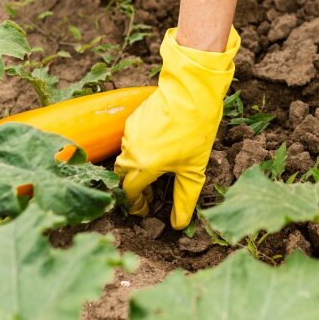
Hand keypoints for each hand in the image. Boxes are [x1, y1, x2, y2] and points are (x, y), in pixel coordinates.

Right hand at [114, 26, 239, 228]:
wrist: (192, 94)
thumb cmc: (196, 132)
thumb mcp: (194, 170)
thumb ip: (184, 200)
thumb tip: (179, 225)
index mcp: (144, 166)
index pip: (129, 192)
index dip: (135, 204)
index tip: (145, 209)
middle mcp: (131, 151)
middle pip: (122, 176)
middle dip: (133, 188)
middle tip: (150, 195)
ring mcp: (130, 133)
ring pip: (125, 157)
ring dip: (136, 168)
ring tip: (156, 172)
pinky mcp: (133, 120)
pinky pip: (131, 141)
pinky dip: (139, 151)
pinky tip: (157, 149)